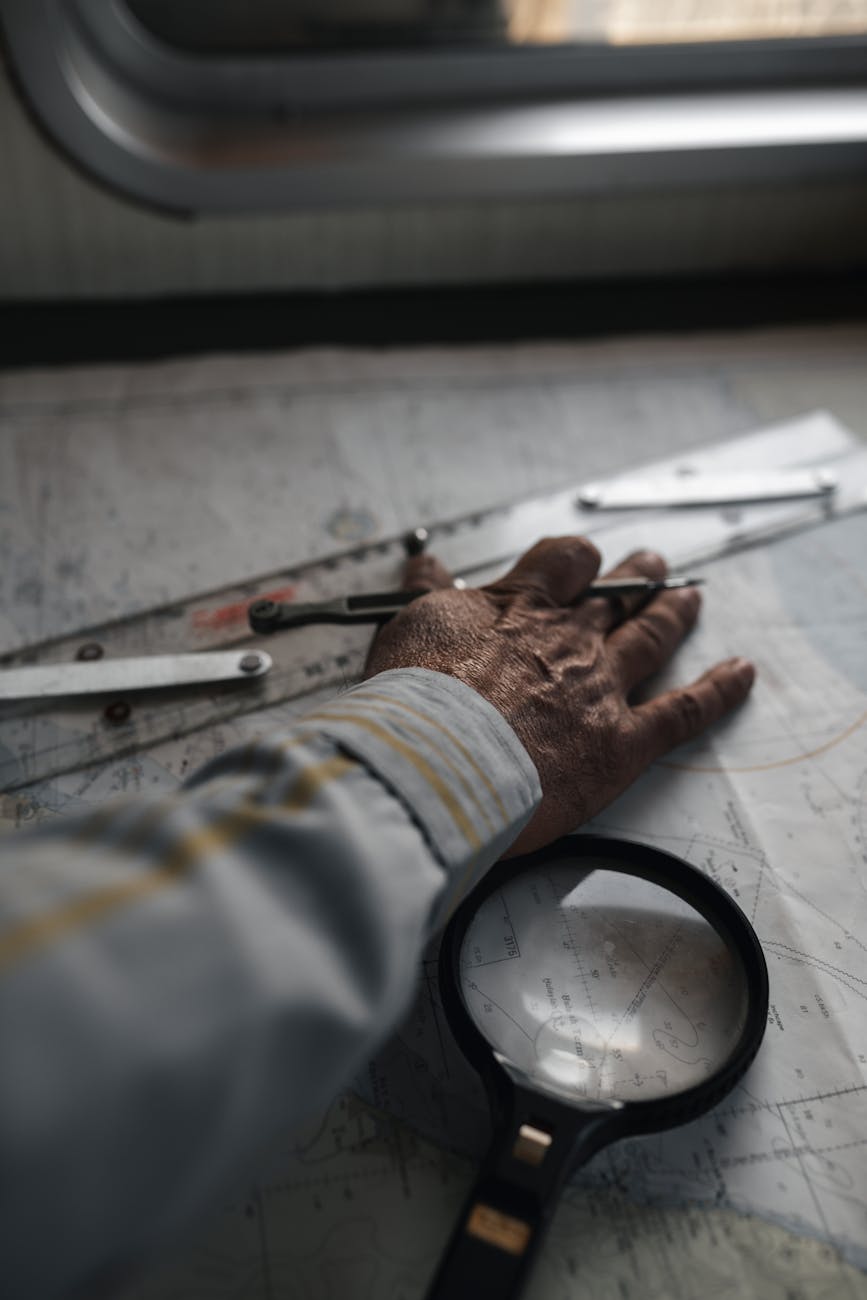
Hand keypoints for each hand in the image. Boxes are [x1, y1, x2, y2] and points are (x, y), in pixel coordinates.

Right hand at [364, 536, 754, 855]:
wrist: (438, 760)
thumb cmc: (415, 700)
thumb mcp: (407, 629)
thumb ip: (427, 595)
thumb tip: (424, 565)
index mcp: (521, 606)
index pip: (565, 560)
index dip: (577, 560)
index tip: (578, 564)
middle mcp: (569, 638)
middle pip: (616, 595)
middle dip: (636, 578)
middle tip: (651, 566)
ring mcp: (601, 688)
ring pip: (651, 637)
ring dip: (674, 614)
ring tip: (690, 598)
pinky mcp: (621, 743)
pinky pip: (682, 711)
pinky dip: (718, 691)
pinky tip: (740, 674)